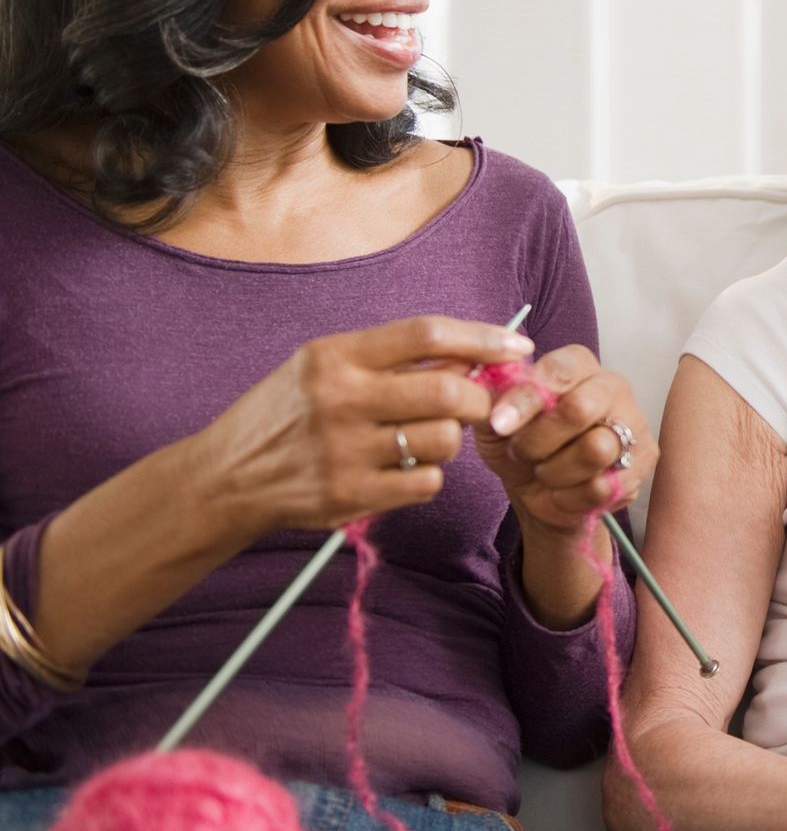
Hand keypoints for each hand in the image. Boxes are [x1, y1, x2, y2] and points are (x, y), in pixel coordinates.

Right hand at [197, 316, 528, 539]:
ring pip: (444, 441)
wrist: (225, 477)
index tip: (516, 345)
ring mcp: (343, 451)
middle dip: (478, 399)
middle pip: (448, 393)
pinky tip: (401, 470)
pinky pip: (426, 483)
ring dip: (450, 440)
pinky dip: (427, 476)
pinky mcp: (347, 496)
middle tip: (476, 404)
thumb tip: (470, 357)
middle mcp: (339, 399)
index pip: (427, 334)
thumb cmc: (288, 412)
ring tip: (422, 438)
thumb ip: (388, 358)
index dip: (482, 337)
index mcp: (335, 356)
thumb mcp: (322, 366)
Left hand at [474, 345, 656, 534]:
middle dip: (539, 440)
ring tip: (545, 473)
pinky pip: (605, 484)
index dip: (526, 398)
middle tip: (521, 453)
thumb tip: (481, 383)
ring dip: (556, 471)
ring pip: (595, 450)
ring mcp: (634, 423)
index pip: (558, 371)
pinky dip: (572, 497)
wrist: (541, 495)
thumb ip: (488, 398)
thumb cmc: (520, 448)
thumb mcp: (493, 422)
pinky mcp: (644, 461)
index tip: (499, 424)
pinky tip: (565, 492)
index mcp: (578, 365)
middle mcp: (612, 386)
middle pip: (580, 409)